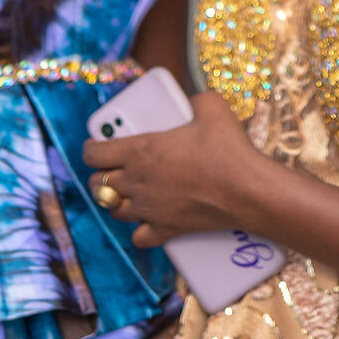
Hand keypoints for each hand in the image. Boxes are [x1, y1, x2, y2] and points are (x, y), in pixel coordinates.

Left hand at [82, 90, 271, 246]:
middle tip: (113, 168)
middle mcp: (136, 181)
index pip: (93, 154)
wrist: (247, 190)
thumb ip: (195, 100)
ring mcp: (149, 209)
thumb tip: (193, 102)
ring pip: (114, 210)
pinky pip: (138, 238)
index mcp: (139, 150)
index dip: (91, 148)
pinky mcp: (165, 230)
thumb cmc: (228, 148)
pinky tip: (148, 222)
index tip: (96, 145)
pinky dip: (140, 231)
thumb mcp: (211, 107)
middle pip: (98, 184)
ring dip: (117, 201)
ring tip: (129, 192)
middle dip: (101, 175)